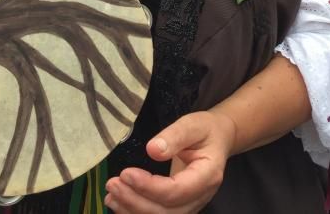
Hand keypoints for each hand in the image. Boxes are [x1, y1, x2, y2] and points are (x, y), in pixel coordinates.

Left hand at [105, 111, 235, 213]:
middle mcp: (201, 196)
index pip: (177, 190)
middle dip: (135, 201)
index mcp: (208, 175)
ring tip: (111, 194)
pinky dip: (135, 213)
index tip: (126, 173)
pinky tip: (117, 203)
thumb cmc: (206, 131)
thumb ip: (175, 136)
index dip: (149, 186)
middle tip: (113, 183)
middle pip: (166, 211)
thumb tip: (152, 150)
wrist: (218, 140)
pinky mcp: (180, 208)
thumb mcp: (194, 125)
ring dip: (132, 210)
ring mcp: (191, 205)